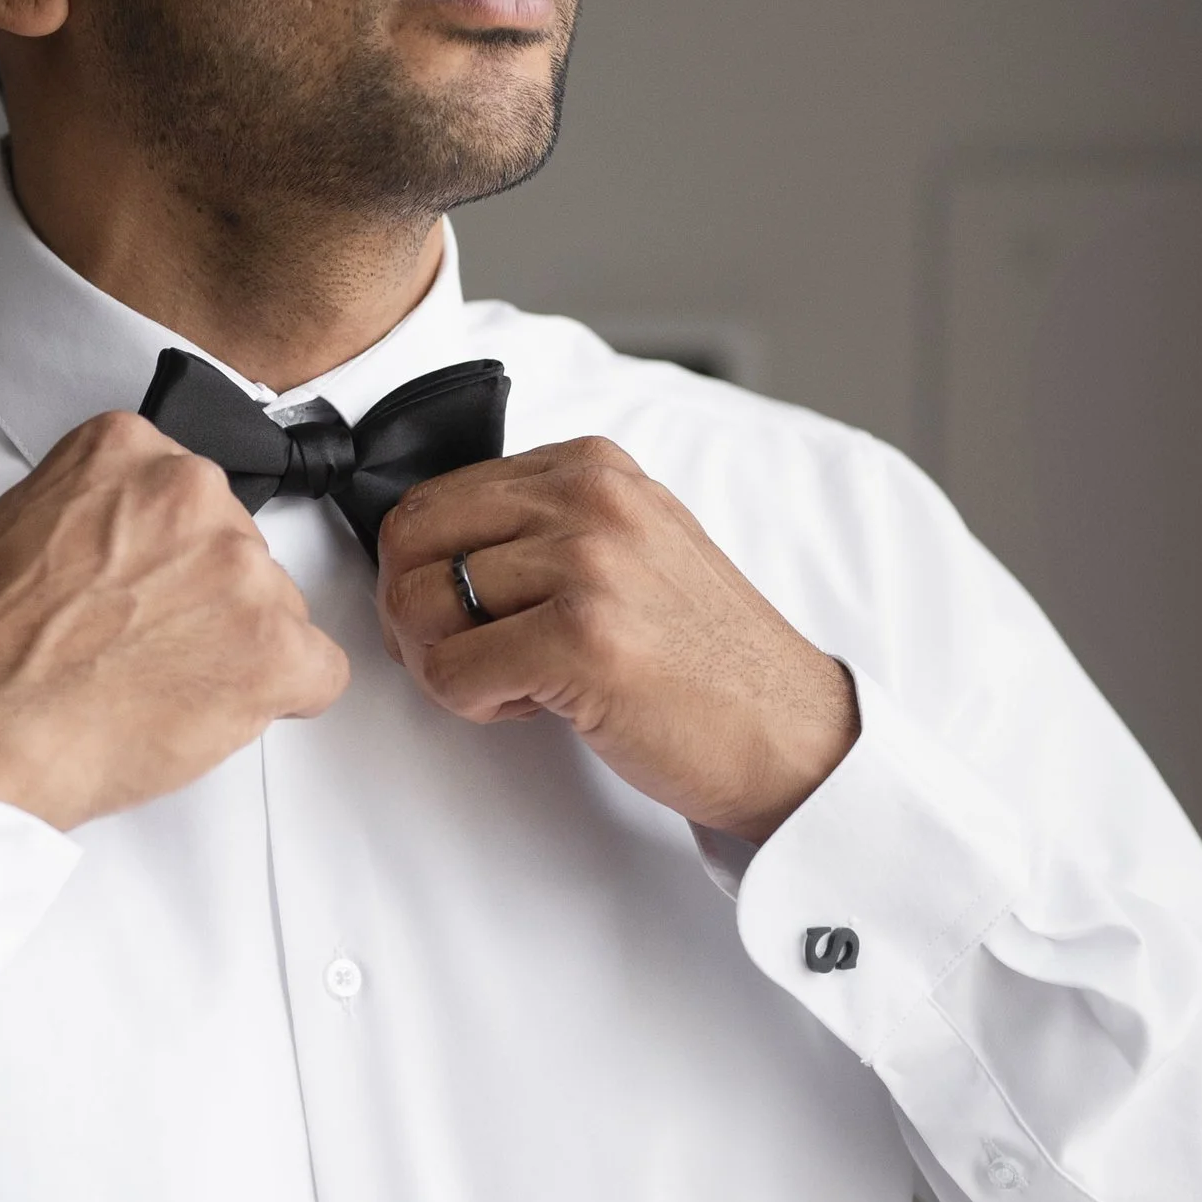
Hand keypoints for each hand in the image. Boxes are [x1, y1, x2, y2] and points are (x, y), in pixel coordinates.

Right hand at [0, 415, 348, 831]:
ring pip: (277, 611)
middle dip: (203, 603)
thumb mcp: (15, 524)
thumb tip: (126, 540)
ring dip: (234, 653)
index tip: (140, 590)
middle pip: (238, 550)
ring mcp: (240, 568)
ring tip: (153, 690)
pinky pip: (319, 673)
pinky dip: (280, 702)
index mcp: (127, 450)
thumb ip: (92, 508)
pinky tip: (211, 716)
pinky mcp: (274, 647)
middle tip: (139, 651)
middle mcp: (192, 492)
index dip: (167, 558)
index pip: (189, 496)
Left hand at [377, 437, 856, 839]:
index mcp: (593, 467)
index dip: (424, 570)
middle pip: (411, 539)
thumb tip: (429, 548)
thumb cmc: (704, 658)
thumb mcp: (632, 548)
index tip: (463, 617)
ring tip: (514, 682)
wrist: (790, 734)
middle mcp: (590, 499)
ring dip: (445, 663)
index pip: (434, 496)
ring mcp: (590, 564)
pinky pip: (451, 670)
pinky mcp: (583, 639)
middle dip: (414, 613)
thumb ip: (543, 528)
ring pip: (420, 605)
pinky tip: (534, 707)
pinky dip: (473, 703)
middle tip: (465, 658)